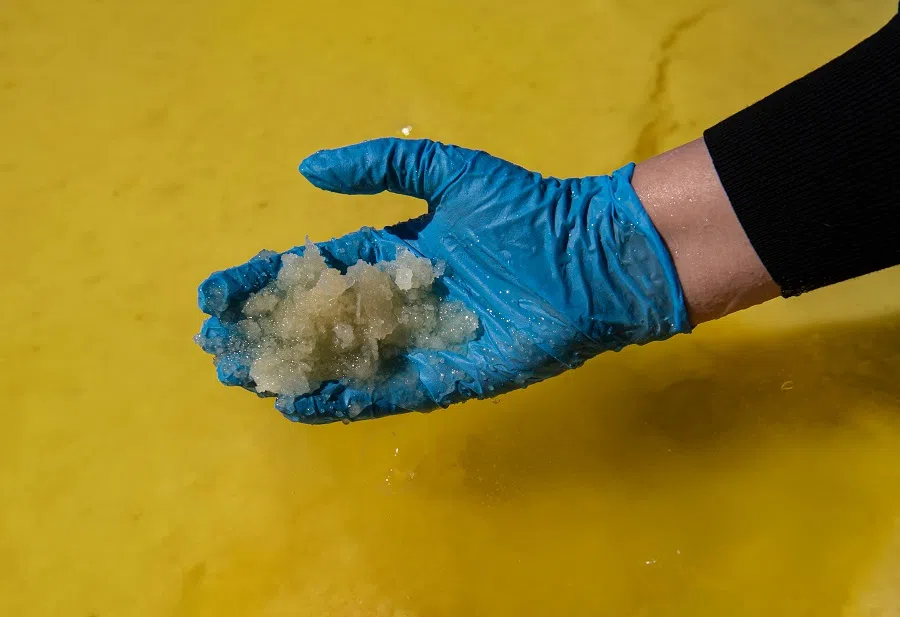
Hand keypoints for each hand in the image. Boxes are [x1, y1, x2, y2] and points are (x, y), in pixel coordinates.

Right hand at [195, 138, 690, 423]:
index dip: (268, 279)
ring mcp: (422, 344)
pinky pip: (388, 394)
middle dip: (268, 330)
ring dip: (293, 370)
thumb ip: (383, 167)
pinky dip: (344, 401)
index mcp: (396, 252)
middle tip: (216, 344)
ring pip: (345, 362)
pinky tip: (299, 404)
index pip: (318, 268)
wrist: (593, 258)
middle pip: (321, 320)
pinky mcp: (448, 379)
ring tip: (242, 376)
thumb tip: (307, 170)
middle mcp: (401, 302)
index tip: (217, 292)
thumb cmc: (528, 211)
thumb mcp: (449, 171)